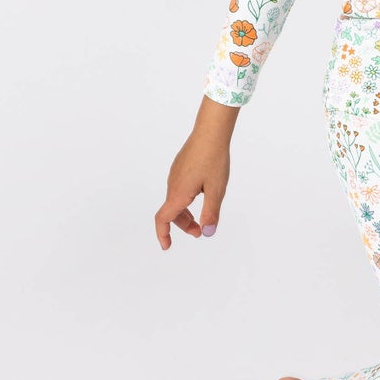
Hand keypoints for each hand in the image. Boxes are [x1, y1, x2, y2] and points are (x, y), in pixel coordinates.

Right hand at [155, 96, 238, 248]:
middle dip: (184, 225)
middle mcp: (172, 184)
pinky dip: (186, 201)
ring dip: (185, 213)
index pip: (163, 219)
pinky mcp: (180, 168)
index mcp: (178, 193)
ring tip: (203, 217)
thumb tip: (207, 233)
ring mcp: (175, 175)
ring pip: (175, 201)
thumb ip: (211, 213)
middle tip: (201, 232)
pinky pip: (178, 190)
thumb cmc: (214, 159)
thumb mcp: (216, 190)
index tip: (167, 246)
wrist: (210, 132)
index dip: (163, 234)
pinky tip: (202, 195)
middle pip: (171, 212)